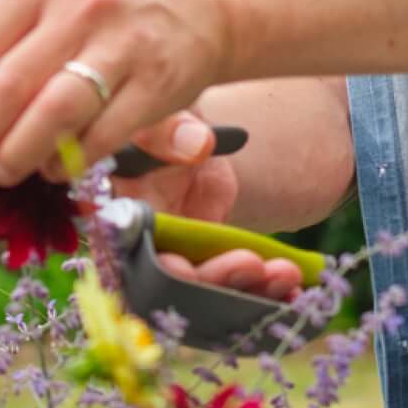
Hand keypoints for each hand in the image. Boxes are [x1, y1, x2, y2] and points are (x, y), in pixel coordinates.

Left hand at [0, 0, 233, 189]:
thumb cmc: (108, 3)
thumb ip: (6, 39)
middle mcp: (81, 1)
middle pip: (5, 88)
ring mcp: (123, 41)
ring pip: (51, 115)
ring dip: (14, 156)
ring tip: (0, 172)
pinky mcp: (159, 81)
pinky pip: (99, 135)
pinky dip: (67, 162)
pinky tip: (51, 167)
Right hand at [111, 118, 309, 301]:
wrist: (192, 135)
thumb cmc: (165, 121)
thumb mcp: (162, 116)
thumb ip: (167, 129)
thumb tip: (196, 143)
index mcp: (114, 210)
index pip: (125, 250)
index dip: (150, 265)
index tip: (182, 266)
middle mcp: (140, 246)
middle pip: (170, 281)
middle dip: (211, 280)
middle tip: (252, 263)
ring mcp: (176, 260)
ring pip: (207, 291)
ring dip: (246, 289)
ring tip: (285, 272)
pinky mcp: (208, 264)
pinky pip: (234, 286)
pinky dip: (263, 291)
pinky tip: (293, 289)